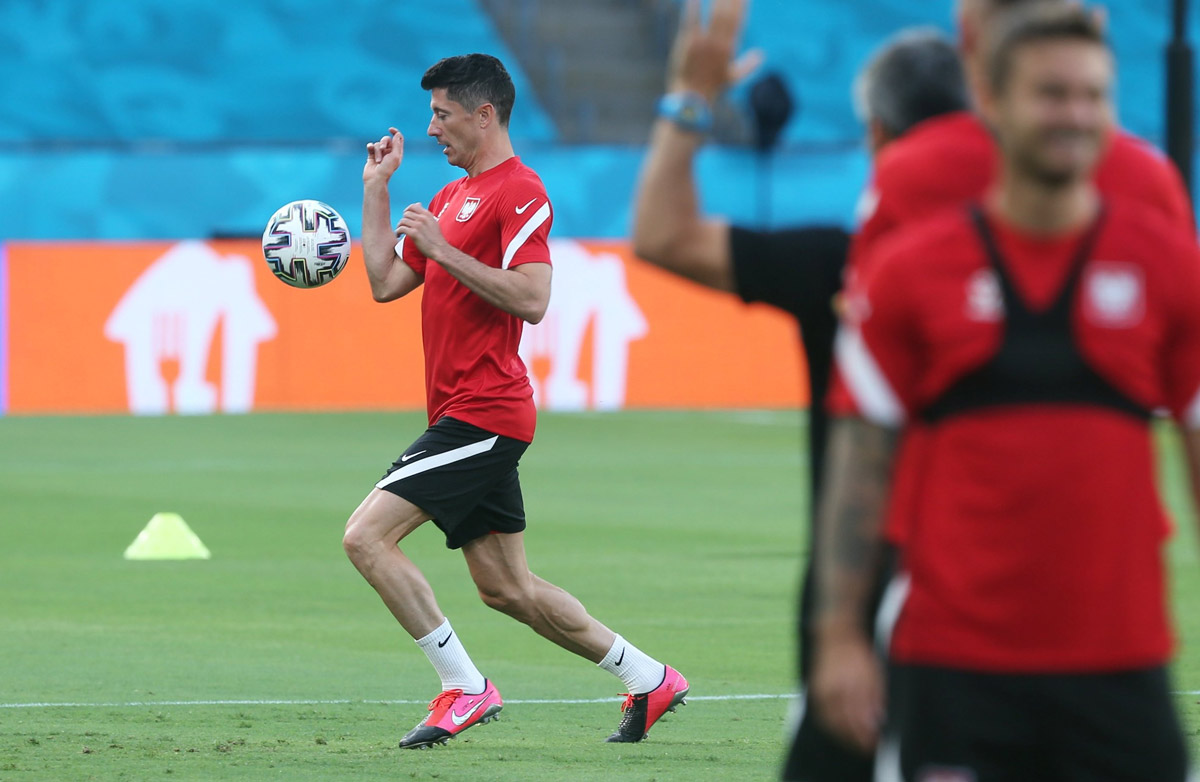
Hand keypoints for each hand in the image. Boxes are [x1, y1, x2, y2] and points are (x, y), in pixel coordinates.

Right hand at [364, 127, 403, 183]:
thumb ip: (397, 144)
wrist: (376, 178)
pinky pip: (370, 146)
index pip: (398, 139)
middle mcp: (389, 152)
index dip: (395, 132)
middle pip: (386, 139)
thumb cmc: (387, 169)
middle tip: (382, 149)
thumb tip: (397, 134)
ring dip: (377, 151)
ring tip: (378, 161)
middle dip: (383, 142)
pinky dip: (370, 147)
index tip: (390, 129)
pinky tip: (369, 149)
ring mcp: (380, 154)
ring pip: (377, 144)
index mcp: (397, 153)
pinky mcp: (371, 155)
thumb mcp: (395, 156)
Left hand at [396, 203, 448, 259]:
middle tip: (403, 226)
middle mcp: (423, 218)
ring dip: (399, 226)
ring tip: (400, 231)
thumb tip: (418, 203)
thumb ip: (425, 213)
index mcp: (427, 215)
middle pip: (406, 214)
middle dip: (403, 220)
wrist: (440, 249)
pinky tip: (399, 235)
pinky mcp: (414, 233)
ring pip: (402, 221)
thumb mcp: (433, 222)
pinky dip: (398, 231)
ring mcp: (418, 225)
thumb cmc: (436, 238)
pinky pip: (401, 228)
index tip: (406, 217)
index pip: (413, 206)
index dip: (407, 210)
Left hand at [667, 0, 762, 99]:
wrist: (692, 99)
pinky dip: (693, 7)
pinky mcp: (688, 43)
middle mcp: (719, 44)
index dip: (742, 5)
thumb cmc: (713, 87)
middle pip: (728, 14)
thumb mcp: (733, 77)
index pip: (739, 20)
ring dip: (718, 0)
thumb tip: (762, 55)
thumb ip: (748, 65)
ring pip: (713, 15)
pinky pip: (691, 20)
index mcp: (730, 48)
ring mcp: (703, 43)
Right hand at [809, 628, 884, 753]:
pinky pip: (822, 715)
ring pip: (832, 722)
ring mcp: (822, 690)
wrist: (837, 636)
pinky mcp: (814, 691)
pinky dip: (832, 727)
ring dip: (844, 736)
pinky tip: (842, 731)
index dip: (868, 735)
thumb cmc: (860, 656)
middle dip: (857, 739)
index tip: (877, 744)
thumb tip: (877, 723)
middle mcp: (834, 688)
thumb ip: (875, 699)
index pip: (859, 718)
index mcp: (851, 683)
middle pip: (845, 723)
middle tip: (868, 747)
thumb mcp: (874, 674)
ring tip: (856, 743)